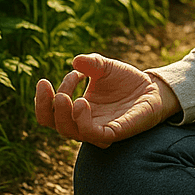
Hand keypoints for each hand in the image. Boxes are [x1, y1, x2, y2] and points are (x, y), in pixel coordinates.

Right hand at [34, 53, 180, 148]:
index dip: (42, 100)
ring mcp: (97, 129)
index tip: (44, 81)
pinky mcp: (113, 132)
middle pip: (55, 124)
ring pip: (70, 131)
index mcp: (75, 109)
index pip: (49, 113)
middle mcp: (83, 123)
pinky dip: (83, 122)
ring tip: (65, 97)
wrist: (152, 88)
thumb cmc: (126, 80)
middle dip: (49, 106)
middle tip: (52, 86)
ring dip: (63, 114)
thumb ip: (91, 63)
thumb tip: (75, 60)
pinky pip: (93, 134)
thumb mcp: (106, 67)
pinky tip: (81, 103)